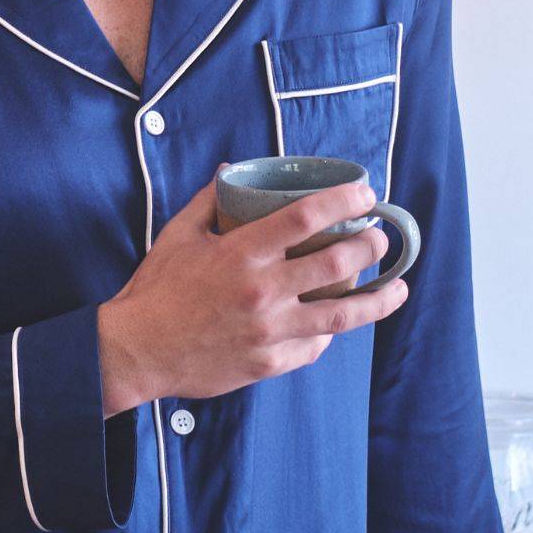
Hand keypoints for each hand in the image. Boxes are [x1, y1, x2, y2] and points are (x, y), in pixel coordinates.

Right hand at [96, 167, 407, 414]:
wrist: (135, 351)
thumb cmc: (155, 291)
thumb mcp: (178, 235)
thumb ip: (209, 200)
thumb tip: (232, 169)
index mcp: (241, 253)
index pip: (307, 217)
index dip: (344, 201)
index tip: (365, 196)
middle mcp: (263, 291)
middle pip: (337, 262)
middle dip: (370, 246)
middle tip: (381, 238)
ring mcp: (269, 331)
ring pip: (341, 314)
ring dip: (378, 299)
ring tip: (398, 288)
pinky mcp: (268, 363)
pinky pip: (313, 347)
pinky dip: (330, 334)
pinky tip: (341, 323)